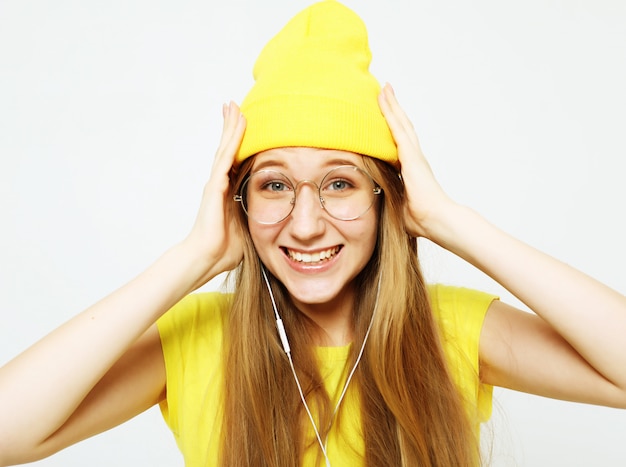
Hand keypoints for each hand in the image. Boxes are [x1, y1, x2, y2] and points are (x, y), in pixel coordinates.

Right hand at [183, 101, 246, 280]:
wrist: (206, 259)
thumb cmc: (224, 250)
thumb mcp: (249, 231)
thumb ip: (258, 221)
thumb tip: (277, 226)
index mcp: (228, 193)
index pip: (236, 162)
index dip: (239, 144)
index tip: (243, 128)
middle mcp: (220, 184)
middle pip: (228, 149)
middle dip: (231, 127)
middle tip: (234, 106)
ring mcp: (216, 183)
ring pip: (225, 148)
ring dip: (231, 126)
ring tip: (233, 106)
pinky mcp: (214, 186)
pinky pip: (226, 157)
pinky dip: (233, 139)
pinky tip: (237, 123)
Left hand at [378, 84, 455, 239]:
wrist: (437, 220)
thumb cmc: (422, 219)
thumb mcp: (399, 206)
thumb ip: (391, 201)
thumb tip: (379, 206)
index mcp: (412, 168)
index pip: (399, 142)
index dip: (392, 127)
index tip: (385, 115)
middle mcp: (414, 157)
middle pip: (401, 126)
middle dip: (393, 108)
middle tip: (385, 90)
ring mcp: (414, 154)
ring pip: (400, 122)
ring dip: (392, 104)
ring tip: (384, 87)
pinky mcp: (411, 155)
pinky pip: (397, 128)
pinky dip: (390, 112)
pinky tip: (384, 98)